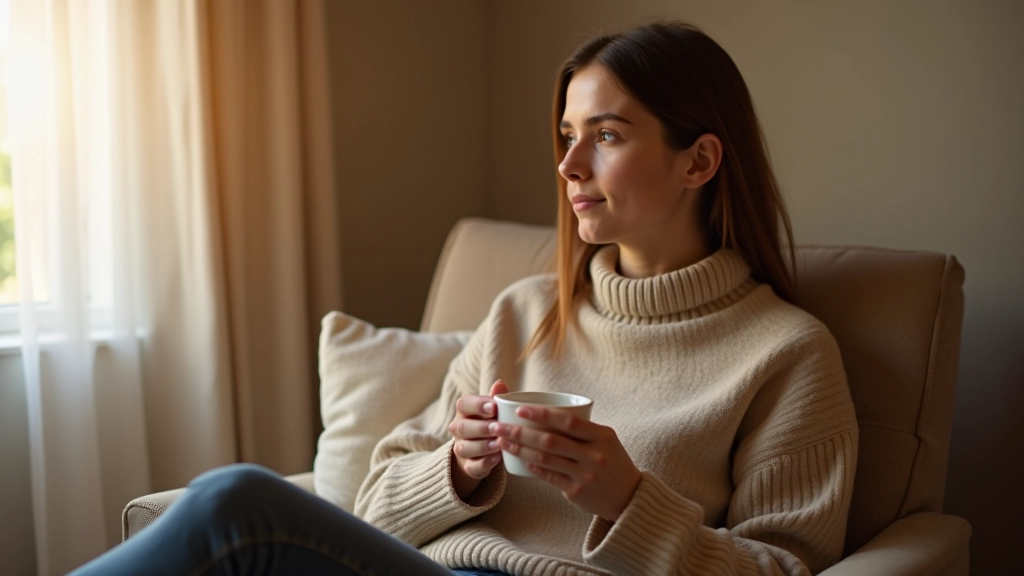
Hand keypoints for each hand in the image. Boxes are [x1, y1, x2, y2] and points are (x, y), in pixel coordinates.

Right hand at [448, 380, 508, 499]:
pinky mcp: (468, 467)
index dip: (477, 405)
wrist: (482, 452)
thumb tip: (500, 383)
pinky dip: (485, 463)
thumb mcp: (494, 410)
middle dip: (481, 427)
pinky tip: (497, 458)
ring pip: (466, 447)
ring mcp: (461, 448)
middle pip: (463, 427)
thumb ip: (496, 398)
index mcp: (464, 411)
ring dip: (483, 446)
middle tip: (497, 427)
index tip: (493, 407)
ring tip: (499, 444)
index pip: (463, 404)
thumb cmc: (491, 423)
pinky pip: (473, 466)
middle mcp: (458, 429)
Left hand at [490, 406, 641, 520]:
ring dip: (519, 449)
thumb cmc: (612, 460)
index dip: (542, 415)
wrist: (629, 496)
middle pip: (550, 441)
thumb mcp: (606, 439)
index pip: (568, 422)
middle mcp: (594, 455)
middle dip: (520, 432)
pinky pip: (548, 477)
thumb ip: (582, 428)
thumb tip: (545, 412)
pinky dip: (533, 467)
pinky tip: (520, 460)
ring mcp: (585, 475)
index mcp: (602, 436)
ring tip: (502, 442)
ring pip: (545, 460)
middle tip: (498, 426)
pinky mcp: (576, 492)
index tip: (520, 409)